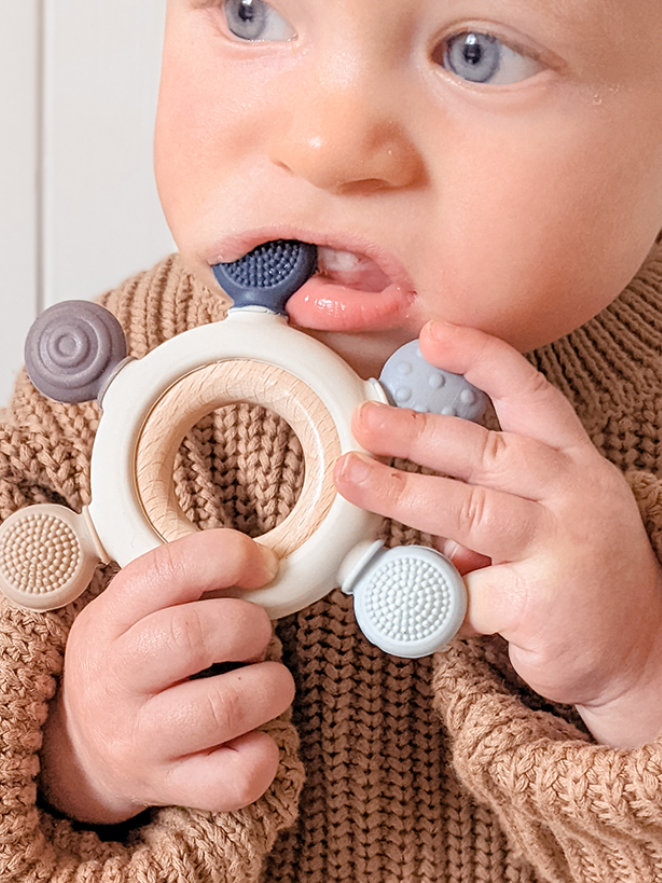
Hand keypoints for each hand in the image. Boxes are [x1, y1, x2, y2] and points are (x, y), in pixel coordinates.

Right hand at [38, 529, 294, 823]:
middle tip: (257, 634)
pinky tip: (255, 737)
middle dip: (251, 626)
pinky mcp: (167, 786)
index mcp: (108, 620)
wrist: (78, 753)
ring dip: (270, 687)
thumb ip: (183, 584)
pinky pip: (234, 778)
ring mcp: (139, 739)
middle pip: (194, 635)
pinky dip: (264, 755)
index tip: (262, 565)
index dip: (227, 557)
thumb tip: (265, 567)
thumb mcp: (129, 611)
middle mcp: (115, 679)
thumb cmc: (127, 665)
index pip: (167, 570)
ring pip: (224, 708)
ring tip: (268, 684)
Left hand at [334, 321, 661, 747]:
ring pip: (468, 512)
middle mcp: (572, 496)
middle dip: (415, 431)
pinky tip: (438, 603)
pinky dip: (438, 595)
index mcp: (572, 463)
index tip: (431, 337)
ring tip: (354, 479)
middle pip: (485, 452)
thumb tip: (416, 483)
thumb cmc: (581, 569)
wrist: (643, 648)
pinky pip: (466, 591)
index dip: (480, 361)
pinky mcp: (542, 603)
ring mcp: (562, 549)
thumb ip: (496, 489)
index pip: (529, 397)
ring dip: (402, 494)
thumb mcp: (556, 509)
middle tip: (364, 420)